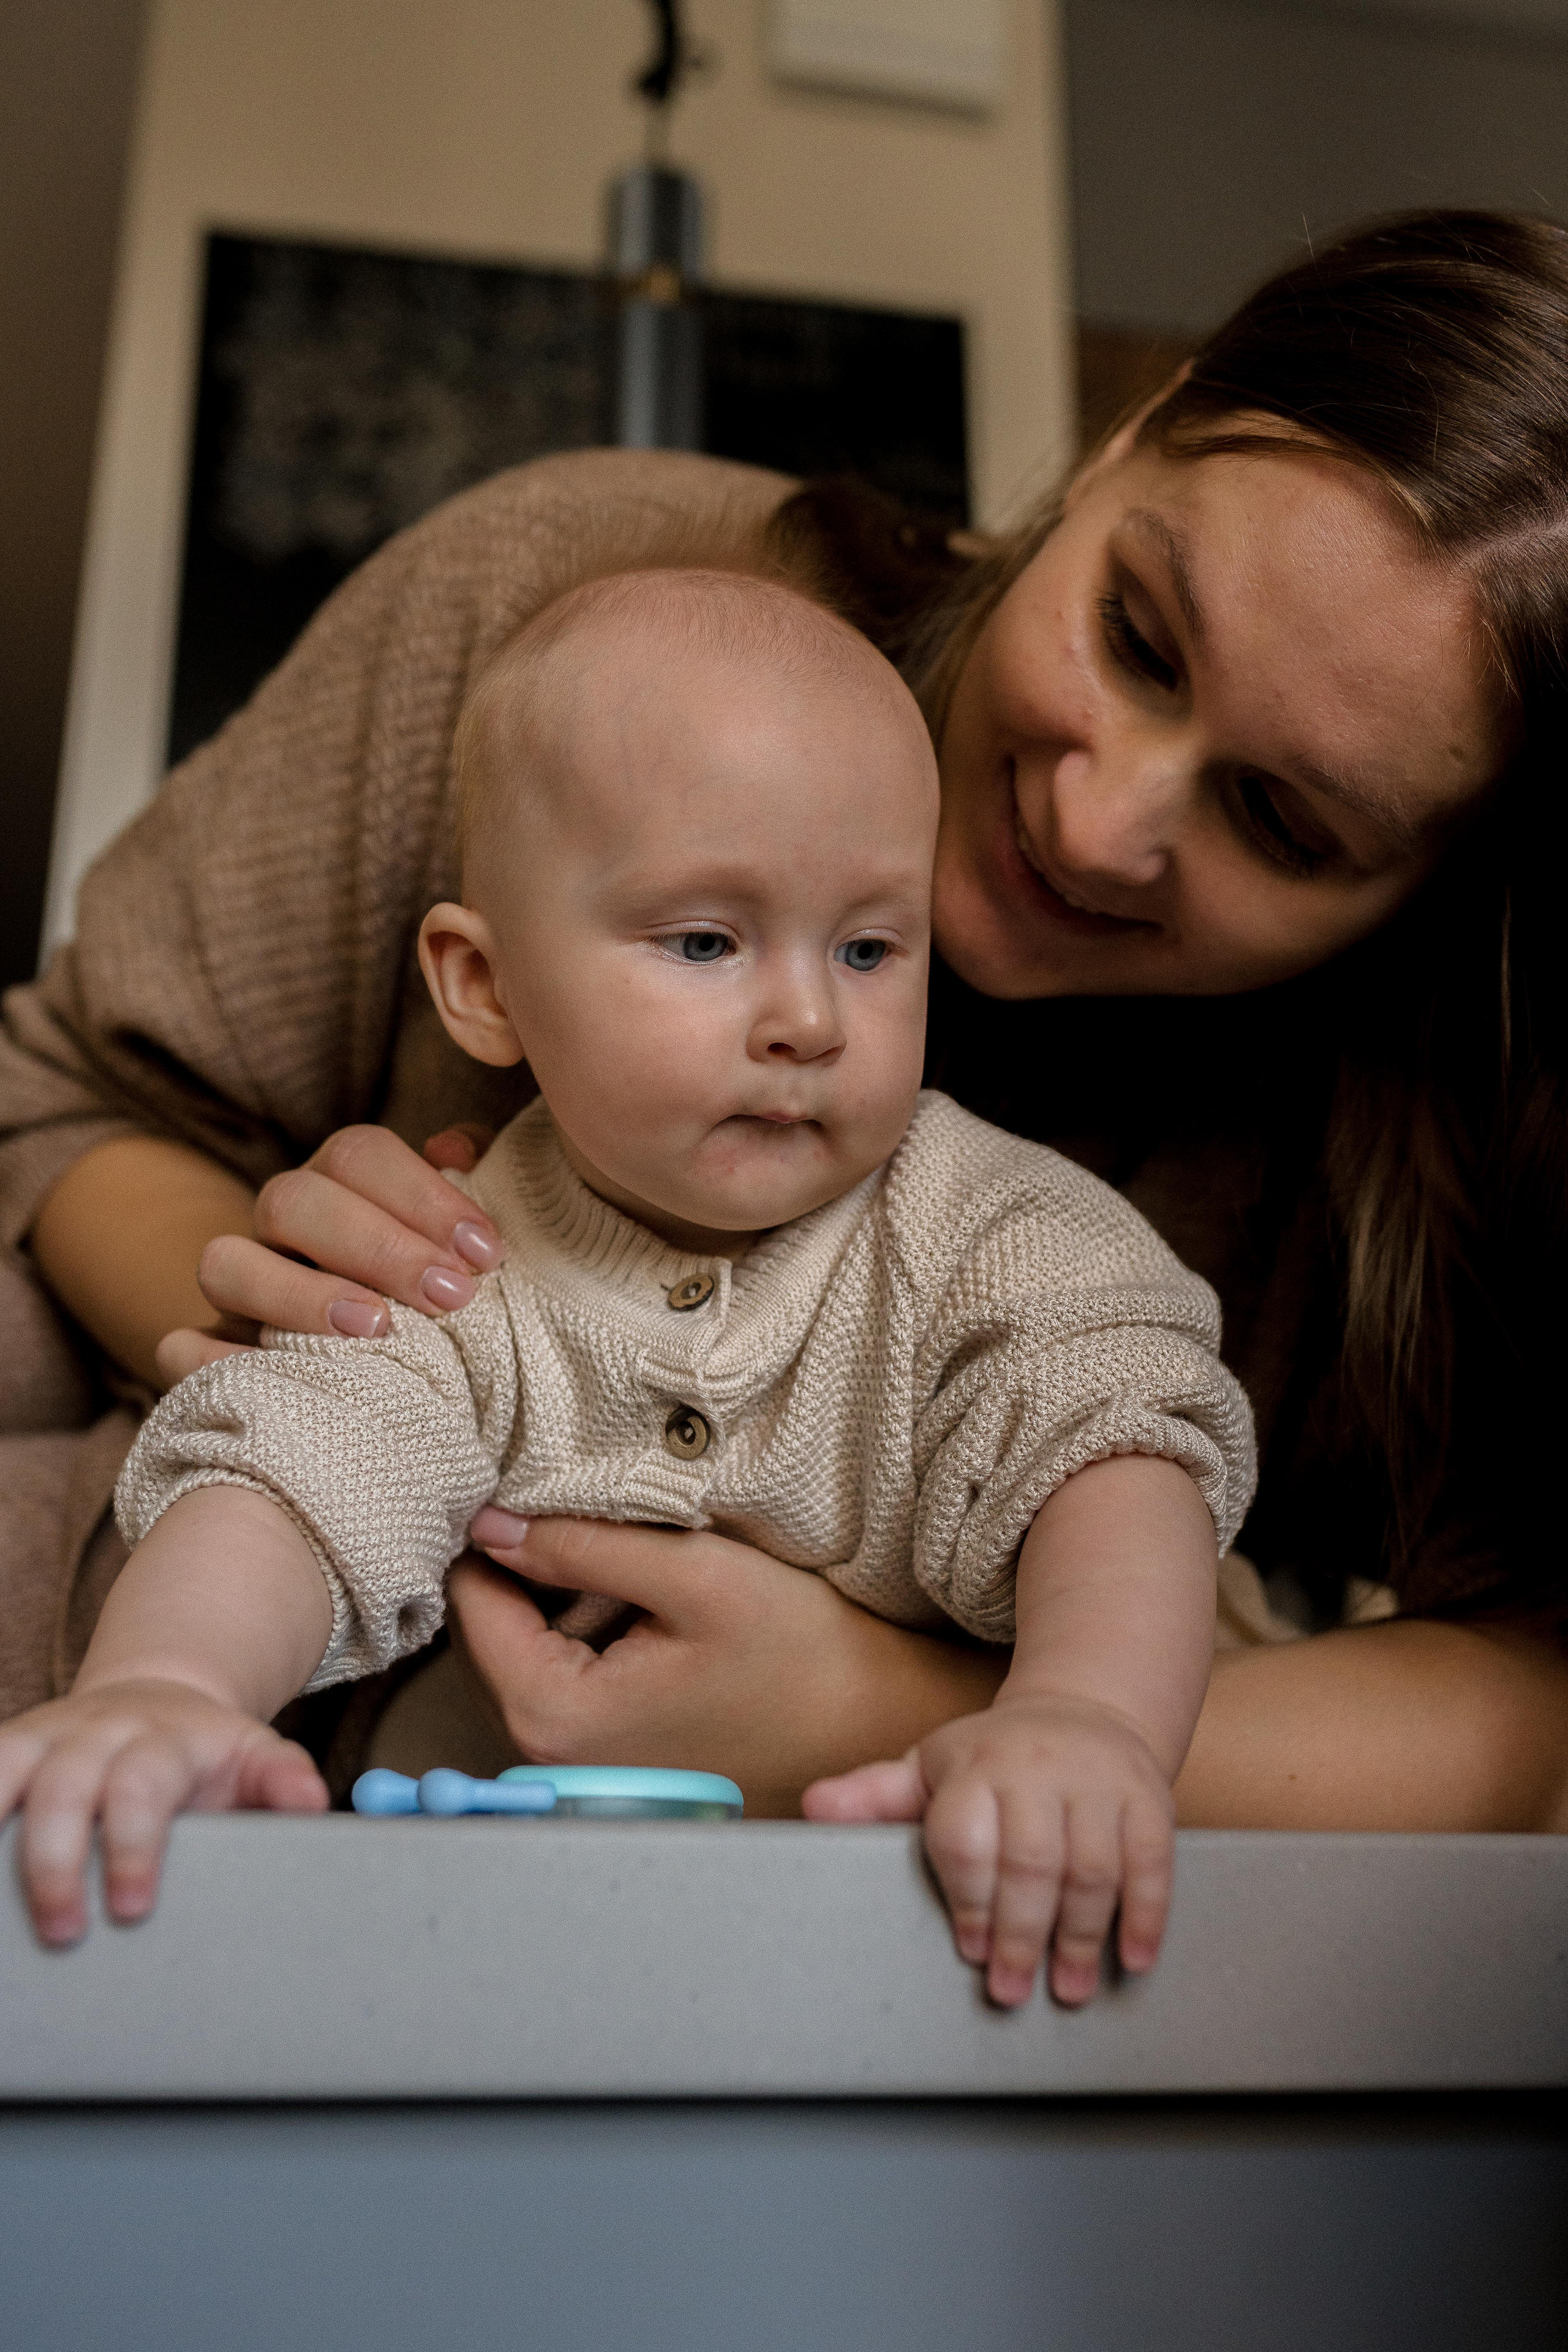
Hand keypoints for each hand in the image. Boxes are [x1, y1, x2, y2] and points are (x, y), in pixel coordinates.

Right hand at [0, 1680, 326, 1944]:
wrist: (158, 1697)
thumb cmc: (206, 1754)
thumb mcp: (255, 1758)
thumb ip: (281, 1780)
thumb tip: (310, 1803)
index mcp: (166, 1739)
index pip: (143, 1785)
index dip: (134, 1846)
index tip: (133, 1908)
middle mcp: (97, 1731)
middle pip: (65, 1787)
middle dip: (56, 1862)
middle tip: (64, 1933)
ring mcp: (46, 1736)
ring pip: (4, 1768)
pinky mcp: (10, 1746)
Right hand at [154, 1122, 500, 1384]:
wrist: (404, 1397)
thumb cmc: (445, 1300)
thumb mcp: (469, 1242)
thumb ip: (477, 1181)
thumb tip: (455, 1146)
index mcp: (340, 1186)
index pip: (360, 1154)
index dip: (423, 1194)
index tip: (485, 1253)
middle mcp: (280, 1229)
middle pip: (293, 1200)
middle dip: (379, 1245)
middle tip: (451, 1295)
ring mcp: (237, 1293)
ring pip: (224, 1263)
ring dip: (300, 1295)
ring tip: (379, 1331)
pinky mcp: (210, 1356)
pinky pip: (180, 1349)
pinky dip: (212, 1361)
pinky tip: (276, 1380)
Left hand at [451, 1511, 1008, 1817]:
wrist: (872, 1725)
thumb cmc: (801, 1654)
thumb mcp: (694, 1576)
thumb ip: (581, 1546)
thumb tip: (488, 1521)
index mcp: (553, 1713)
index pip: (471, 1597)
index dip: (494, 1527)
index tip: (531, 1480)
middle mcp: (544, 1753)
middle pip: (489, 1627)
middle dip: (526, 1562)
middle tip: (586, 1508)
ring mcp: (573, 1763)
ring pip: (524, 1646)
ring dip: (557, 1594)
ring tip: (624, 1554)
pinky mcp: (605, 1755)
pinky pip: (561, 1672)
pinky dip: (583, 1628)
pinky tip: (638, 1603)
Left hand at [804, 1691, 1174, 2008]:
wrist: (1085, 1712)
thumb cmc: (993, 1760)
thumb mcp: (929, 1769)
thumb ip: (875, 1796)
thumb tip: (811, 1808)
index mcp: (975, 1764)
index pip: (967, 1836)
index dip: (967, 1898)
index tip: (967, 1949)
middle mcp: (1037, 1768)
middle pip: (1030, 1860)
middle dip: (1019, 1933)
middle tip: (1010, 1991)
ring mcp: (1098, 1782)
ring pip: (1092, 1867)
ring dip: (1080, 1936)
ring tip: (1066, 1988)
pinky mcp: (1149, 1798)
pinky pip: (1153, 1860)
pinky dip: (1146, 1915)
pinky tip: (1134, 1959)